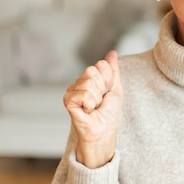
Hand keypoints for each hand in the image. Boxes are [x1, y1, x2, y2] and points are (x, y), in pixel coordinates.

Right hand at [63, 50, 123, 167]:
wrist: (104, 131)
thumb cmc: (109, 113)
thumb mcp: (116, 88)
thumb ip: (113, 70)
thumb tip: (112, 52)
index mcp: (92, 78)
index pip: (101, 65)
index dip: (109, 79)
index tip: (108, 91)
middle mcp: (80, 82)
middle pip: (92, 70)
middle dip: (102, 87)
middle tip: (100, 100)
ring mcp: (73, 90)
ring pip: (88, 82)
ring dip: (96, 98)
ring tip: (94, 107)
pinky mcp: (67, 100)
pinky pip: (82, 94)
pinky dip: (89, 103)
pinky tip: (87, 110)